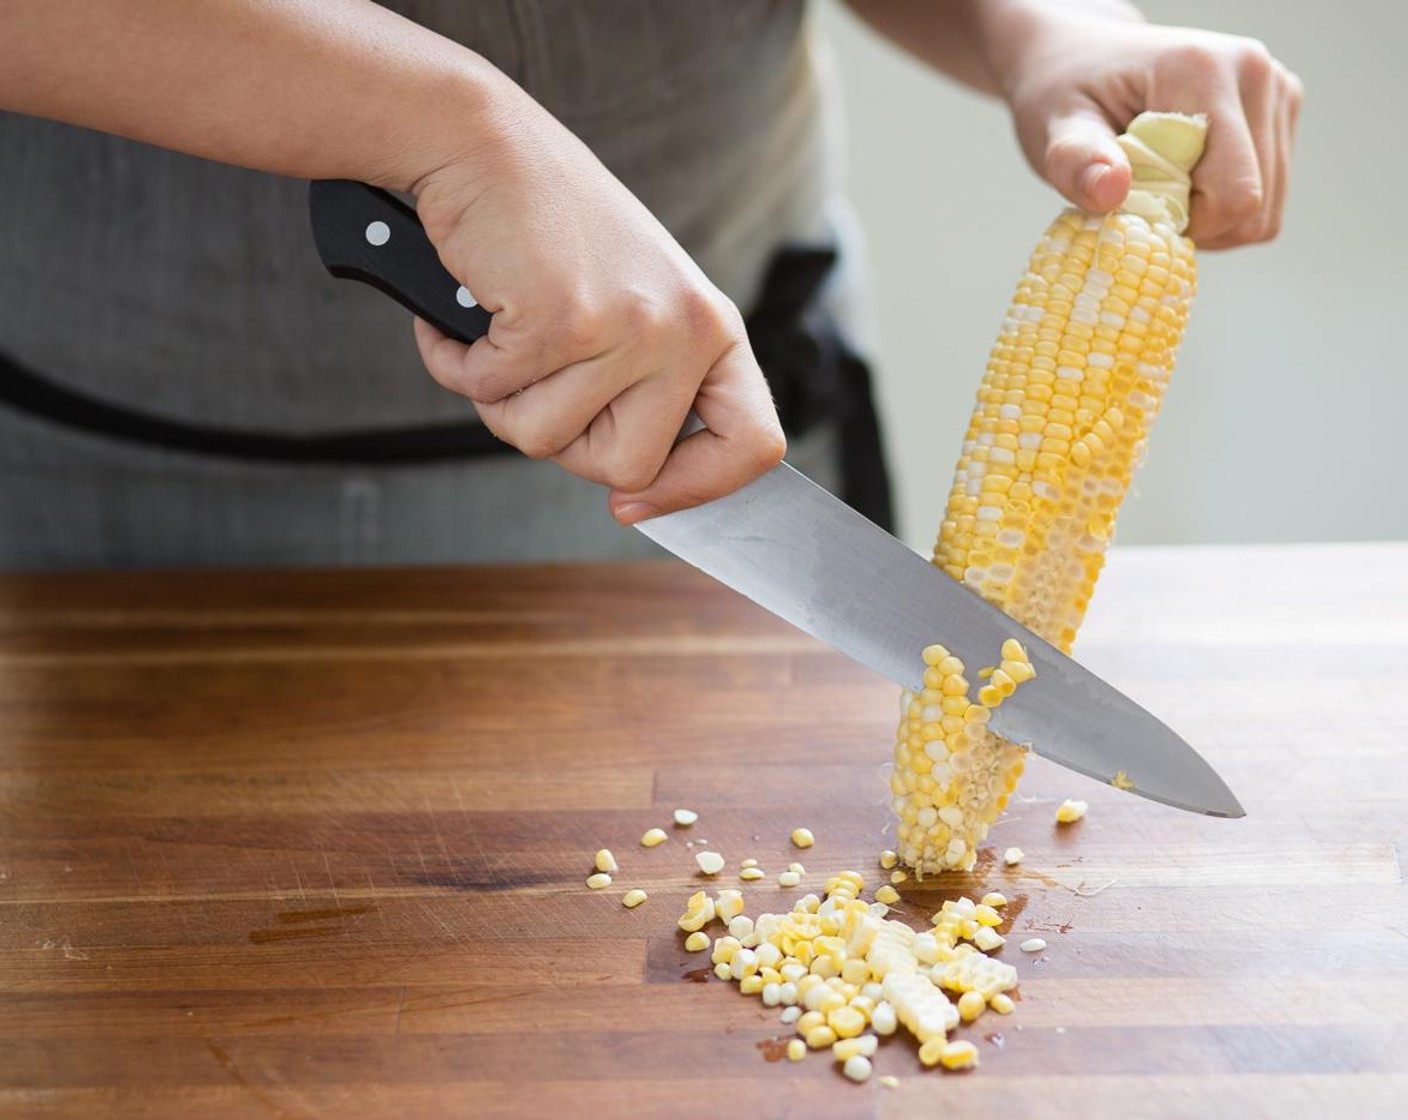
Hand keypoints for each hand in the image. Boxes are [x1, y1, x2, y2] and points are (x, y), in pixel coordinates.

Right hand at [408, 75, 783, 523]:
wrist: (483, 144)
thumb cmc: (550, 231)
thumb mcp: (633, 306)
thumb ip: (649, 387)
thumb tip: (641, 493)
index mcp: (714, 329)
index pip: (754, 445)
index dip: (696, 491)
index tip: (634, 503)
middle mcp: (686, 329)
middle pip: (630, 468)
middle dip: (565, 442)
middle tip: (537, 379)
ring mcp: (628, 326)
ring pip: (545, 440)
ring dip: (500, 397)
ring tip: (502, 330)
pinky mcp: (561, 320)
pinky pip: (490, 394)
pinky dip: (456, 362)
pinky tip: (466, 311)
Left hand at [996, 11, 1302, 247]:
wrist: (1081, 57)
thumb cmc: (1064, 93)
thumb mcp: (1053, 128)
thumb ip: (1077, 161)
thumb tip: (1111, 191)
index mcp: (1204, 71)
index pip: (1235, 190)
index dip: (1187, 224)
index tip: (1137, 208)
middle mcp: (1255, 73)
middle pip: (1257, 204)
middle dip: (1198, 225)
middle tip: (1144, 202)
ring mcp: (1276, 90)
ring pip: (1267, 207)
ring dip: (1212, 221)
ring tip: (1161, 190)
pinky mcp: (1279, 110)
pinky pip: (1268, 197)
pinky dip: (1224, 209)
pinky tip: (1184, 184)